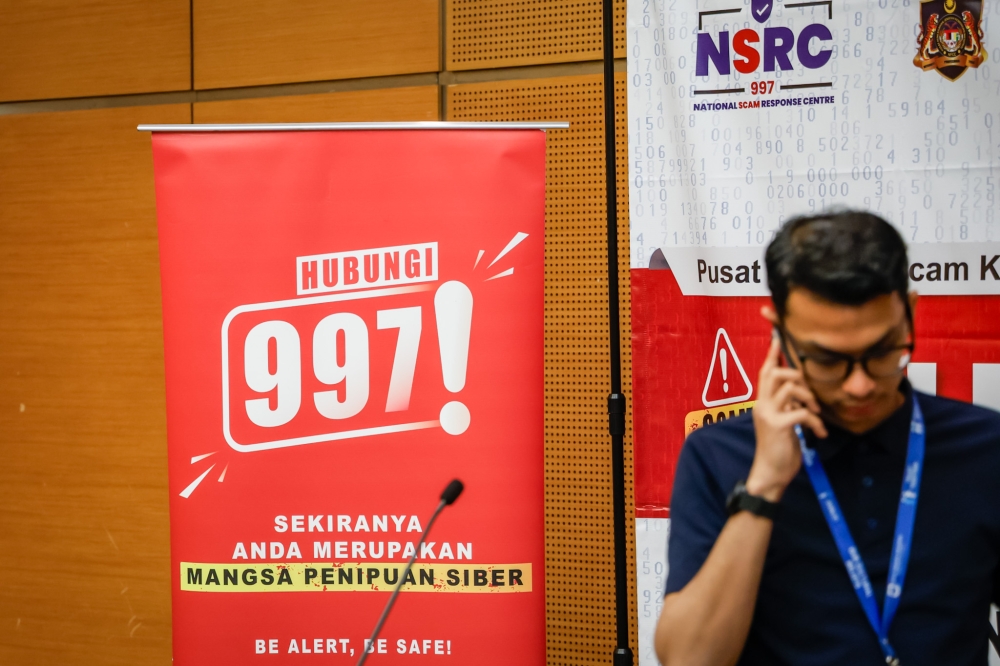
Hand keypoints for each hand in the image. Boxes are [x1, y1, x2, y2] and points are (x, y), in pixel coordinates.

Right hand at [747, 337, 827, 501]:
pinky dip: (815, 421)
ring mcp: (768, 414)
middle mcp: (762, 404)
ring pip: (789, 387)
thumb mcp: (783, 423)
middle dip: (797, 375)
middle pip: (775, 373)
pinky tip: (820, 433)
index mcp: (762, 403)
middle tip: (810, 393)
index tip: (776, 337)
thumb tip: (799, 395)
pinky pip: (801, 411)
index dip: (772, 354)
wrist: (770, 474)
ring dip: (809, 397)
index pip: (764, 372)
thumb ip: (786, 407)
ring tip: (816, 414)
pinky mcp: (779, 426)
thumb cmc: (778, 449)